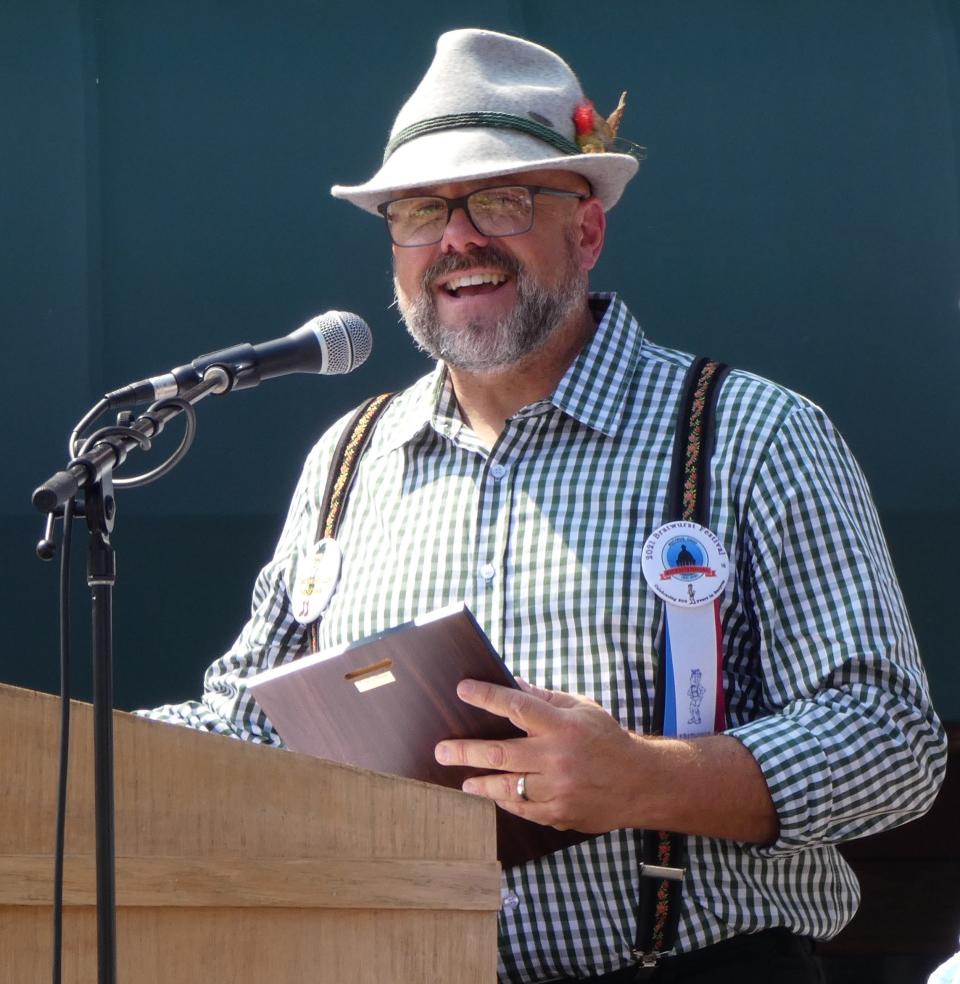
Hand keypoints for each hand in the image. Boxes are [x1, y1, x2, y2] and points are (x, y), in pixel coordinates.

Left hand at [434, 678, 645, 832]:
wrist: (641, 783)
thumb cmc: (608, 739)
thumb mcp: (582, 708)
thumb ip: (546, 699)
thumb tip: (513, 684)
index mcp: (563, 726)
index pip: (517, 706)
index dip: (487, 697)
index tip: (463, 689)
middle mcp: (557, 758)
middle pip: (501, 753)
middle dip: (465, 752)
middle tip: (441, 750)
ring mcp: (557, 790)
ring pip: (507, 787)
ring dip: (480, 783)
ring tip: (462, 780)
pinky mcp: (559, 814)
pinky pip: (523, 808)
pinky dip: (505, 801)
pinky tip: (493, 795)